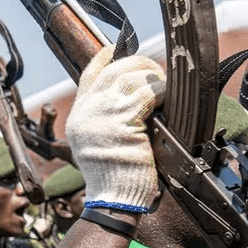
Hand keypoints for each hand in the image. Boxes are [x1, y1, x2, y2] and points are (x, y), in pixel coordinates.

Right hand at [66, 45, 165, 212]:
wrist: (112, 200)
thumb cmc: (113, 178)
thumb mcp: (97, 144)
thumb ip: (105, 119)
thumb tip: (129, 98)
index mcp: (80, 114)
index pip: (90, 73)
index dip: (105, 57)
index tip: (116, 48)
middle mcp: (89, 110)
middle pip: (115, 69)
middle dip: (138, 64)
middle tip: (155, 71)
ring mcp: (104, 113)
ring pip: (132, 76)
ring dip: (153, 76)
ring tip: (164, 86)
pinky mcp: (124, 120)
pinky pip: (148, 93)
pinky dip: (161, 91)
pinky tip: (168, 97)